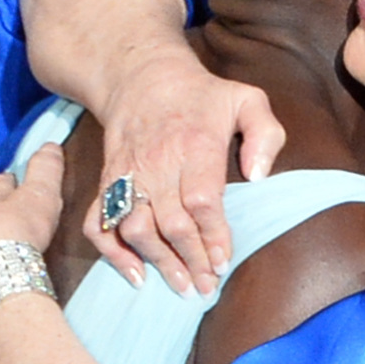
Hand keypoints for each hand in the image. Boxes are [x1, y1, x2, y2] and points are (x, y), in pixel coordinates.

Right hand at [86, 48, 285, 296]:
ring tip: (181, 286)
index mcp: (195, 145)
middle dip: (191, 261)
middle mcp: (157, 163)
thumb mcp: (247, 99)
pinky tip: (136, 273)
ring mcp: (128, 175)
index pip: (202, 201)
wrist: (142, 76)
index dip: (212, 236)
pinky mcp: (108, 182)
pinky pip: (99, 223)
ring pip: (136, 228)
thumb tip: (258, 176)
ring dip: (158, 262)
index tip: (223, 262)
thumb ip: (265, 134)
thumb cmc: (202, 96)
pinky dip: (112, 253)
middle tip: (207, 287)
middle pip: (171, 223)